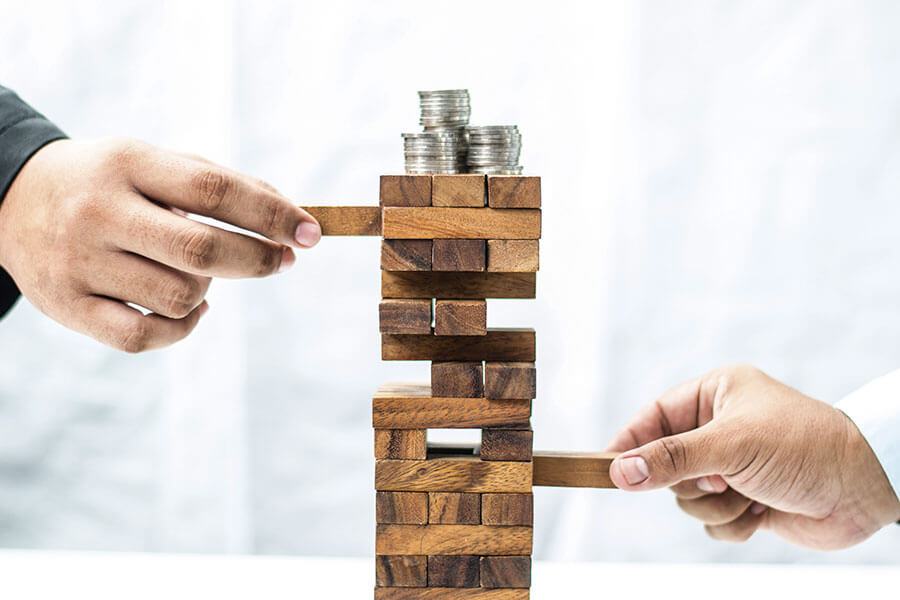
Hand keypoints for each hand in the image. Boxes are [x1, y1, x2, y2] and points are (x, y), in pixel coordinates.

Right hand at [0, 138, 320, 351]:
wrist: (10, 198)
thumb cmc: (110, 182)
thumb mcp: (156, 164)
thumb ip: (223, 185)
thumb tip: (291, 216)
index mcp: (129, 164)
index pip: (216, 191)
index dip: (273, 215)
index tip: (313, 232)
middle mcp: (99, 211)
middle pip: (202, 250)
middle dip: (258, 259)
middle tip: (283, 260)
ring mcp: (79, 262)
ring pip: (179, 296)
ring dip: (209, 291)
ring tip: (200, 274)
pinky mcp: (66, 306)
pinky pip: (143, 337)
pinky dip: (181, 328)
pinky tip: (189, 310)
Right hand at [606, 365, 899, 549]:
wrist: (864, 489)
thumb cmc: (803, 447)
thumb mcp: (731, 444)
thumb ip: (672, 458)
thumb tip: (619, 472)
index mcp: (715, 394)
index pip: (654, 416)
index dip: (630, 442)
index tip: (607, 468)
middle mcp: (720, 428)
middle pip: (666, 464)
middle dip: (692, 482)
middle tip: (720, 479)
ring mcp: (732, 466)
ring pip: (687, 498)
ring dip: (716, 506)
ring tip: (748, 495)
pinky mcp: (746, 500)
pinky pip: (711, 523)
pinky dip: (732, 525)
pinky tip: (761, 512)